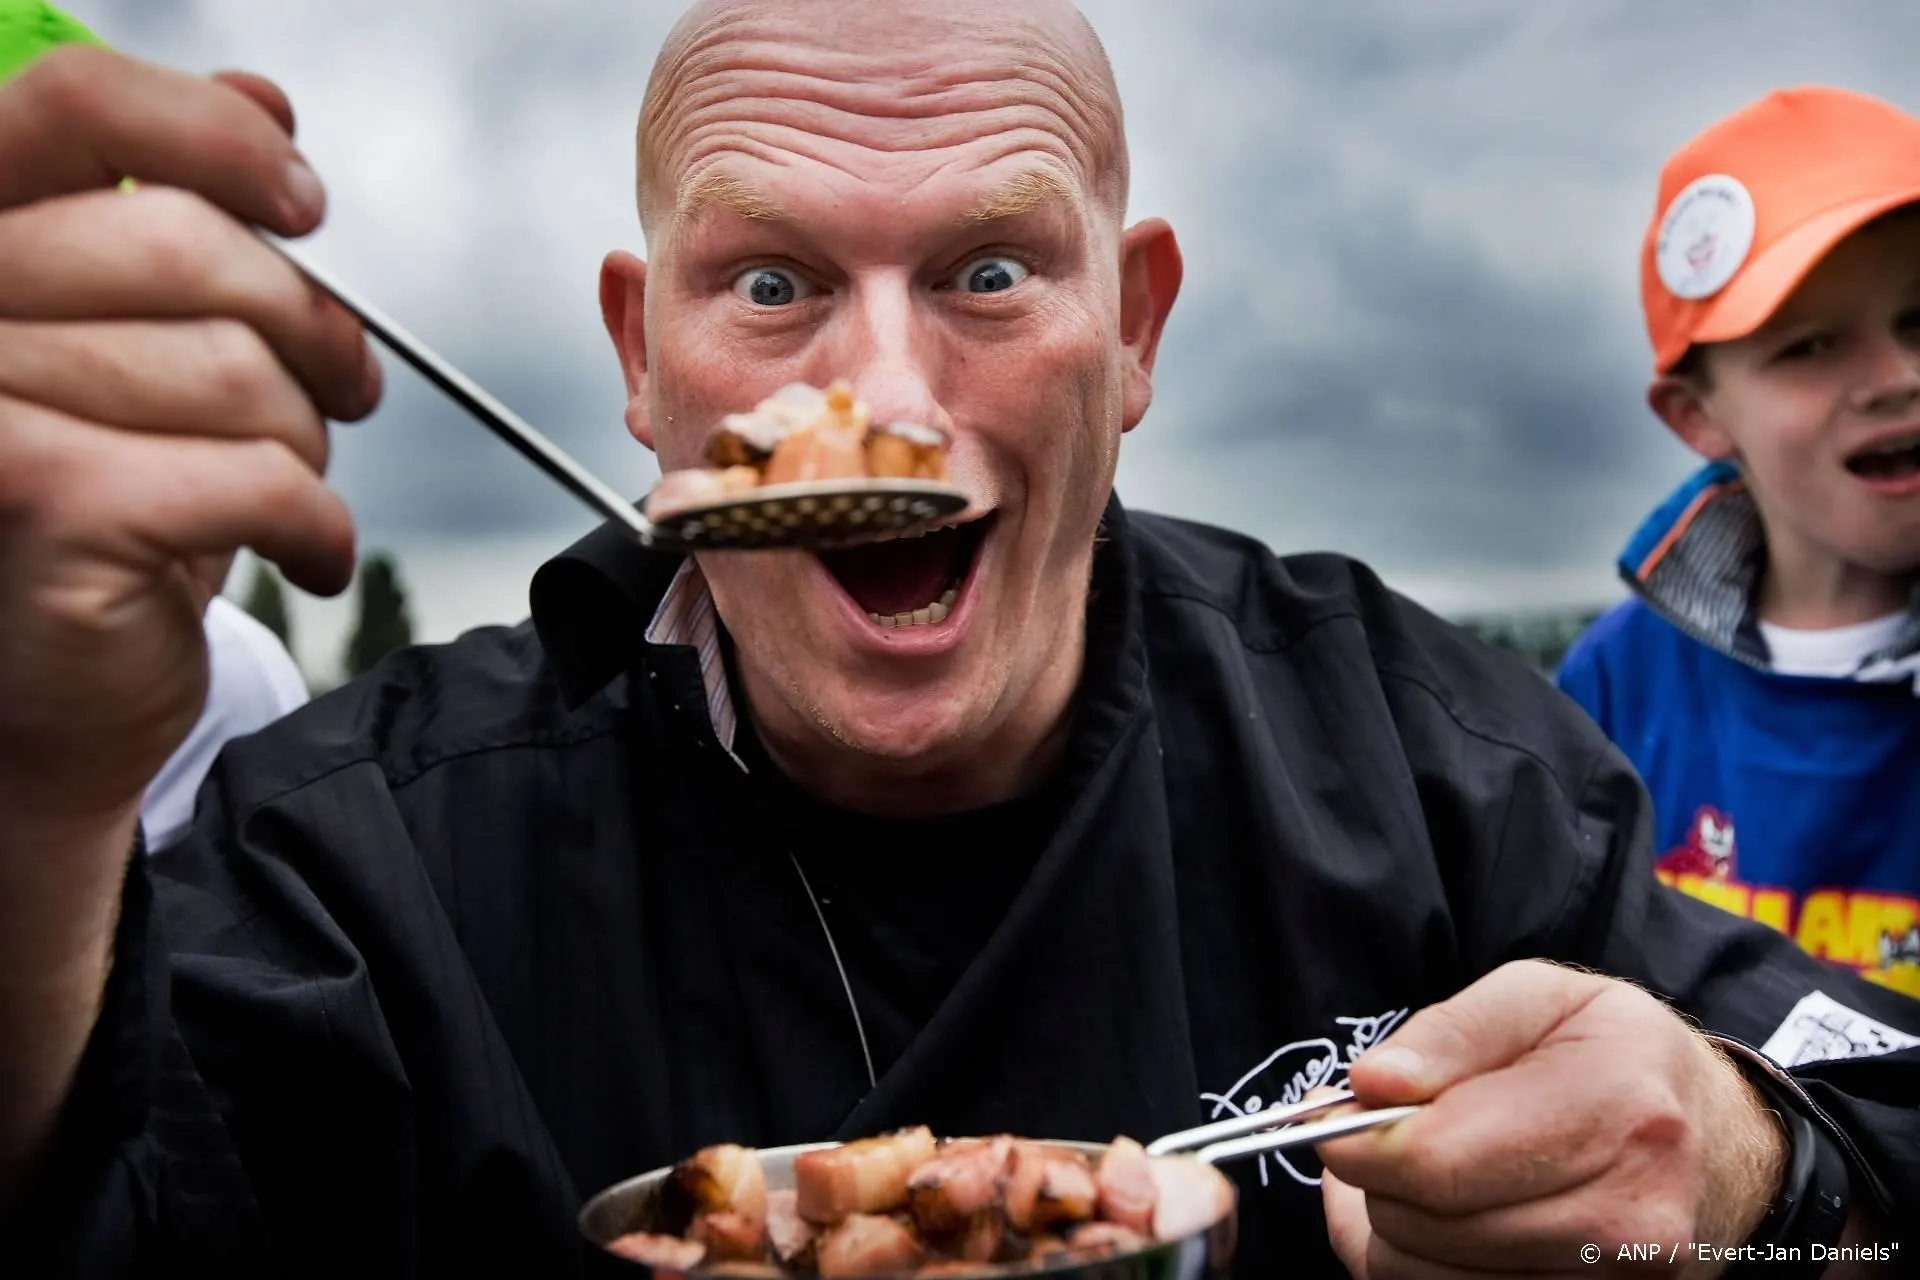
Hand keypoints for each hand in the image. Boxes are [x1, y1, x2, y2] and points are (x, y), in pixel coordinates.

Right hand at [0, 45, 376, 823]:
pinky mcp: (45, 497)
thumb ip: (178, 218)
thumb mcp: (146, 344)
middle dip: (306, 329)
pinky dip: (318, 525)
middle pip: (189, 246)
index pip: (74, 104)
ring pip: (238, 370)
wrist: (52, 693)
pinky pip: (259, 472)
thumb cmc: (112, 505)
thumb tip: (264, 104)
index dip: (213, 138)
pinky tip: (306, 554)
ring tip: (282, 491)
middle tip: (342, 389)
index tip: (303, 203)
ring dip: (303, 442)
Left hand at [1315, 960, 1784, 1277]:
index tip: (1336, 1121)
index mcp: (1618, 1110)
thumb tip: (1371, 1085)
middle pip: (1423, 1228)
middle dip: (1378, 1181)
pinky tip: (1447, 1220)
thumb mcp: (1543, 998)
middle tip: (1386, 1139)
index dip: (1360, 1143)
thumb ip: (1451, 1032)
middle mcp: (1629, 1215)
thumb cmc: (1619, 1058)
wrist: (1725, 1149)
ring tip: (1423, 1175)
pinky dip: (1427, 1266)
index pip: (1438, 1161)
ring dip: (1395, 1229)